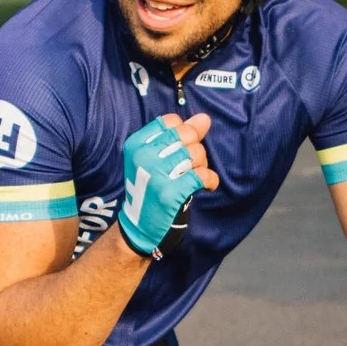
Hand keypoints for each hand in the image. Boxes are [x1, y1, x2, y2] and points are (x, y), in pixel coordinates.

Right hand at [116, 113, 215, 255]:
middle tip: (191, 164)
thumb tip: (205, 118)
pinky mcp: (171, 193)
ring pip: (196, 153)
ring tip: (196, 175)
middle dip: (195, 147)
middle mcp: (143, 156)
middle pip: (186, 134)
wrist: (139, 226)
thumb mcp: (154, 159)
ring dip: (202, 164)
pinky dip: (210, 180)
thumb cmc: (149, 188)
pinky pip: (203, 175)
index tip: (180, 149)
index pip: (171, 121)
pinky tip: (206, 186)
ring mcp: (156, 175)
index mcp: (136, 144)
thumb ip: (178, 136)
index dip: (182, 132)